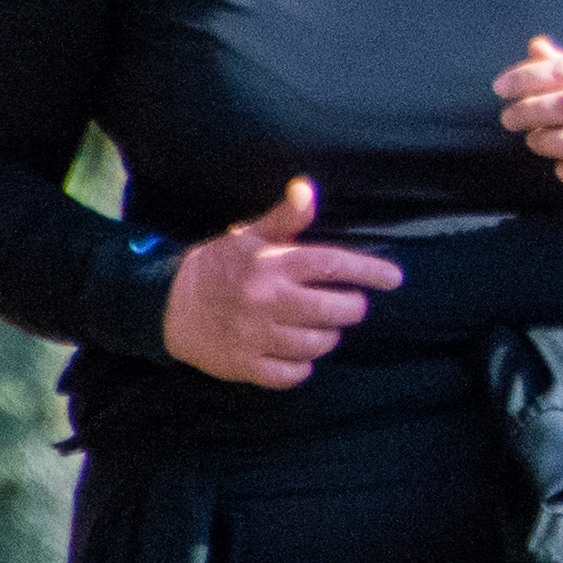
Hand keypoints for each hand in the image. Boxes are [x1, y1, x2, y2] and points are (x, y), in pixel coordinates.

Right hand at [164, 178, 402, 389]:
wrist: (167, 306)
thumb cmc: (219, 267)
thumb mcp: (250, 236)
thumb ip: (285, 217)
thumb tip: (307, 188)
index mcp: (273, 264)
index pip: (334, 265)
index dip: (370, 272)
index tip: (395, 278)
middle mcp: (268, 299)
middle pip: (336, 310)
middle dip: (351, 308)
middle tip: (347, 304)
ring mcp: (257, 335)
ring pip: (319, 344)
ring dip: (326, 336)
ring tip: (317, 325)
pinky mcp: (246, 365)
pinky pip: (293, 374)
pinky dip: (301, 366)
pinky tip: (295, 352)